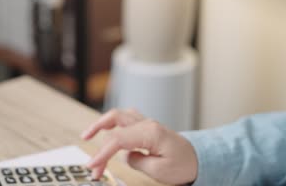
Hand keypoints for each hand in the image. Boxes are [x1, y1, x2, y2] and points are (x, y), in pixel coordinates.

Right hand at [81, 109, 197, 184]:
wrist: (200, 158)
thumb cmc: (184, 164)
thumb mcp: (160, 171)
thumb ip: (137, 161)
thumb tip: (125, 155)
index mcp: (150, 133)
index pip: (118, 140)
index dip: (102, 153)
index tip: (93, 166)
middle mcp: (147, 123)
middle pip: (115, 119)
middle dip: (96, 130)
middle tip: (84, 141)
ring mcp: (147, 123)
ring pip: (119, 115)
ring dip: (102, 123)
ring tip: (89, 134)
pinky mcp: (147, 127)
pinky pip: (126, 118)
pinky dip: (112, 123)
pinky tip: (107, 130)